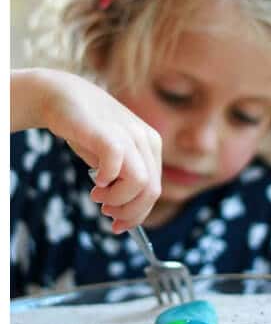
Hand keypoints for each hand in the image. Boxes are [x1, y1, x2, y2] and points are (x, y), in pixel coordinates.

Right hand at [29, 69, 161, 232]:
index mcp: (152, 146)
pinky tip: (96, 179)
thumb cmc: (89, 132)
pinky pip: (118, 161)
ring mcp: (129, 134)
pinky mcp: (107, 132)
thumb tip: (126, 216)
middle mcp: (145, 140)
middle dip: (129, 212)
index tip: (118, 226)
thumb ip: (125, 179)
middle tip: (106, 212)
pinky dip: (107, 179)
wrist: (64, 97)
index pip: (153, 190)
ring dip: (117, 199)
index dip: (138, 214)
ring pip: (140, 182)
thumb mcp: (114, 158)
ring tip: (97, 195)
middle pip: (150, 190)